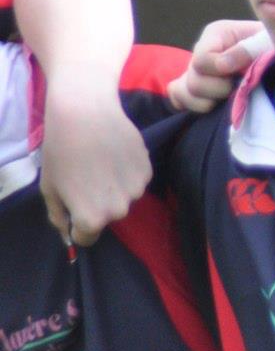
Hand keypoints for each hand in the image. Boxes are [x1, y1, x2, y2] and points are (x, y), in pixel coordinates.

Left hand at [39, 80, 149, 244]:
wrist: (86, 114)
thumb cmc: (60, 152)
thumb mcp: (50, 188)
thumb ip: (59, 216)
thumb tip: (70, 234)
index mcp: (92, 218)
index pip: (87, 237)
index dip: (77, 223)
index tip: (73, 203)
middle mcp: (119, 210)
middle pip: (107, 217)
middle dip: (97, 205)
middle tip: (86, 179)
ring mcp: (137, 190)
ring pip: (122, 198)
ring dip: (113, 189)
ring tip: (101, 164)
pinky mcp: (148, 171)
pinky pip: (134, 182)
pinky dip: (125, 174)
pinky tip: (114, 154)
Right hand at [167, 20, 265, 112]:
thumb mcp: (268, 42)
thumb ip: (247, 49)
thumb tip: (223, 65)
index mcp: (217, 34)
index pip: (202, 58)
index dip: (219, 69)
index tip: (241, 72)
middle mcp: (203, 52)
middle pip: (193, 79)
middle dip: (218, 89)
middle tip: (239, 87)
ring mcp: (196, 71)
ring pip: (182, 91)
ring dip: (207, 101)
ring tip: (228, 97)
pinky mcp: (196, 89)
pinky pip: (177, 98)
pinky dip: (191, 106)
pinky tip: (213, 105)